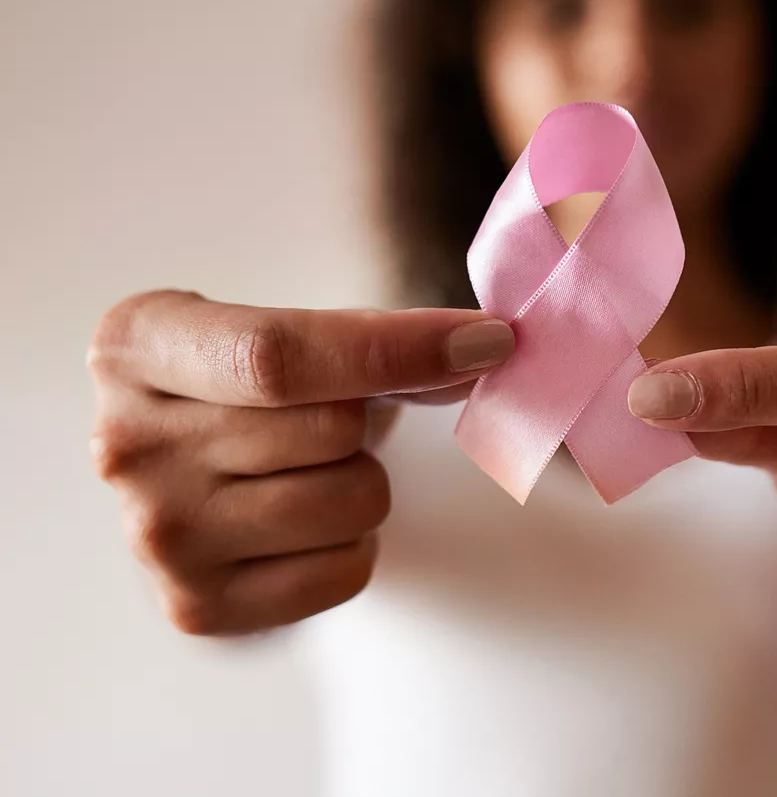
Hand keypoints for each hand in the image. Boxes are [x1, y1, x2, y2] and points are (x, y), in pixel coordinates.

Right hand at [88, 290, 514, 634]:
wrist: (194, 477)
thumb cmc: (251, 390)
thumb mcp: (283, 332)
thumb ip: (375, 339)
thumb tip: (484, 349)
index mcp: (138, 344)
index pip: (279, 355)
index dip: (396, 349)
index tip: (488, 342)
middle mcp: (126, 443)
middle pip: (330, 430)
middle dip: (370, 421)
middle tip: (332, 422)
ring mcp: (156, 535)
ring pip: (353, 501)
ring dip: (365, 483)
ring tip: (311, 472)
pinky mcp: (196, 607)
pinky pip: (348, 571)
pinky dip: (354, 545)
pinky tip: (306, 527)